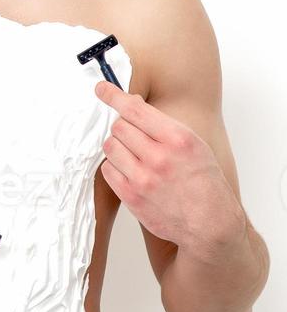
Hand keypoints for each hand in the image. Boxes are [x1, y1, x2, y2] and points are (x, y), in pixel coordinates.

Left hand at [95, 81, 243, 257]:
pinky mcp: (131, 197)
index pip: (135, 109)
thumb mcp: (194, 143)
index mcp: (177, 139)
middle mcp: (159, 157)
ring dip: (118, 146)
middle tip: (134, 135)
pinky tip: (129, 170)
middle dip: (123, 126)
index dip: (114, 96)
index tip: (101, 88)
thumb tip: (130, 104)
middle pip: (119, 126)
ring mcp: (143, 179)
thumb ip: (162, 125)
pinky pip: (108, 170)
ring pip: (110, 146)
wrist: (210, 223)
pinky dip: (115, 166)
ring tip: (134, 154)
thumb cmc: (203, 180)